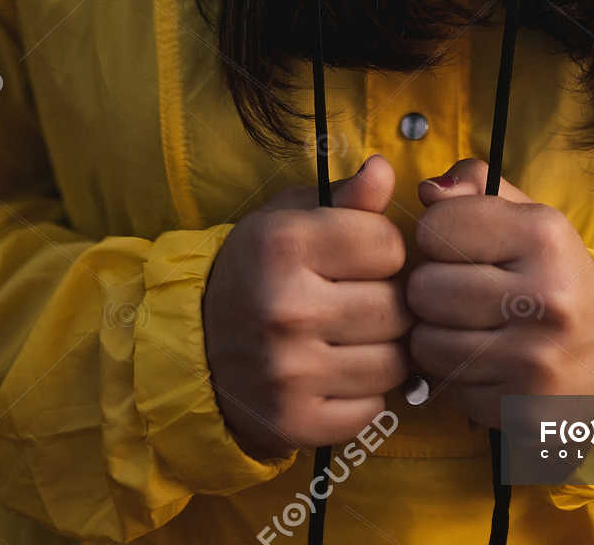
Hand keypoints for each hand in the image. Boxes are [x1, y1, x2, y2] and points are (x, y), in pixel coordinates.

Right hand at [203, 154, 412, 458]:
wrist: (195, 346)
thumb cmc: (256, 270)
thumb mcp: (289, 218)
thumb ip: (345, 197)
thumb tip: (384, 170)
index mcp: (284, 245)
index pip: (388, 244)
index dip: (381, 247)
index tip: (358, 255)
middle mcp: (286, 308)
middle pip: (397, 306)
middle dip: (388, 299)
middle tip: (359, 298)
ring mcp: (290, 372)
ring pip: (394, 362)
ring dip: (383, 348)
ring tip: (352, 335)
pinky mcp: (295, 423)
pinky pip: (373, 408)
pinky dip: (365, 393)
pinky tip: (338, 372)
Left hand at [406, 158, 593, 430]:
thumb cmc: (553, 275)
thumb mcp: (528, 217)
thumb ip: (475, 187)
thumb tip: (427, 192)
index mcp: (544, 236)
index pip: (436, 226)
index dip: (436, 234)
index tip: (456, 244)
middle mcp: (544, 297)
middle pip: (424, 288)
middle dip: (431, 287)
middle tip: (458, 290)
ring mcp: (533, 359)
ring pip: (425, 343)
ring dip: (435, 334)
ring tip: (466, 325)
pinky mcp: (521, 408)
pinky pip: (445, 387)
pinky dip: (454, 374)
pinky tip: (483, 361)